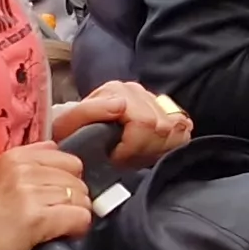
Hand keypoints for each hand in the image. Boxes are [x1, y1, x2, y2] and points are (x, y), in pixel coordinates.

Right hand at [0, 141, 91, 249]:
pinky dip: (76, 228)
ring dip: (74, 214)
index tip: (56, 194)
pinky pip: (79, 217)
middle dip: (72, 197)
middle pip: (75, 177)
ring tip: (58, 227)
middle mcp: (23, 171)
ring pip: (80, 197)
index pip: (63, 157)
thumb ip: (20, 164)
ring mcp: (30, 193)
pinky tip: (62, 235)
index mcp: (13, 158)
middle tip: (58, 215)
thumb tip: (53, 152)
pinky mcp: (37, 218)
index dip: (65, 178)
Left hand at [49, 81, 191, 166]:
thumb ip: (88, 112)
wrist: (76, 133)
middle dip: (143, 150)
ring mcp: (153, 99)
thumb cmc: (70, 131)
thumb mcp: (65, 124)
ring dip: (155, 149)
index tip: (115, 158)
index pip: (144, 122)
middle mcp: (137, 90)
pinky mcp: (166, 110)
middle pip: (160, 127)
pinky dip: (169, 144)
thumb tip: (121, 105)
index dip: (131, 147)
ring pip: (175, 129)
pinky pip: (182, 128)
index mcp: (116, 90)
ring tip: (134, 155)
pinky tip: (150, 150)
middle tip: (124, 159)